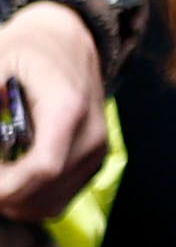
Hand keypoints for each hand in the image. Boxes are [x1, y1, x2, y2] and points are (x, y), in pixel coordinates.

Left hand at [0, 3, 102, 224]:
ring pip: (49, 204)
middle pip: (43, 193)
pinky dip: (27, 199)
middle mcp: (91, 137)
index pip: (42, 168)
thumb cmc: (29, 50)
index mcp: (69, 109)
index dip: (4, 186)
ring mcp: (96, 153)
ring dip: (13, 200)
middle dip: (4, 195)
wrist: (70, 42)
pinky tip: (8, 178)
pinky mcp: (92, 163)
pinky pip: (57, 199)